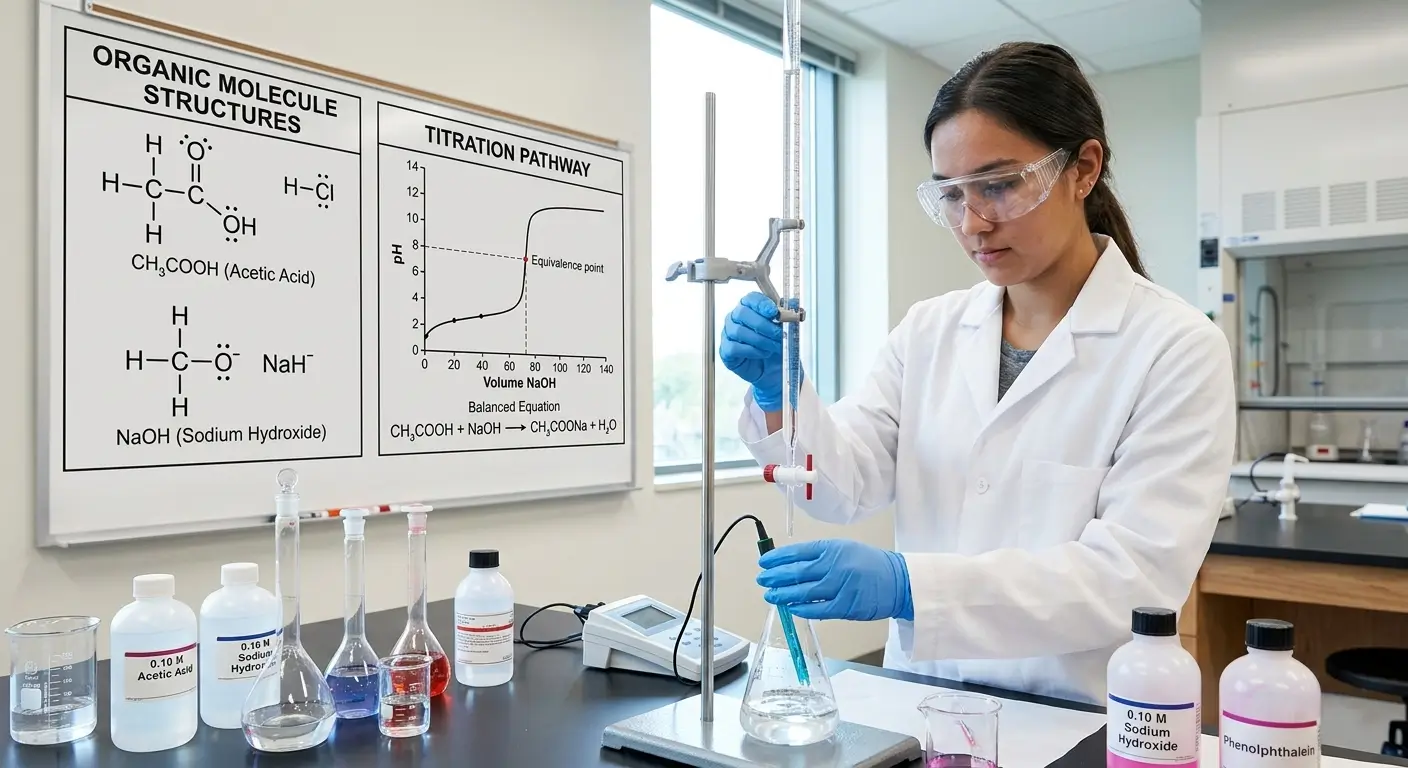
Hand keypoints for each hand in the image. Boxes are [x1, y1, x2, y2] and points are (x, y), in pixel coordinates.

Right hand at [720, 292, 783, 411]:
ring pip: (739, 331)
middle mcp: (735, 318)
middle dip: (763, 324)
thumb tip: (794, 302)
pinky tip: (762, 353)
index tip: (774, 312)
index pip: (750, 298)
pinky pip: (734, 348)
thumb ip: (788, 313)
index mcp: (749, 307)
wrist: (773, 369)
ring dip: (760, 340)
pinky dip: (752, 351)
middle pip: (742, 313)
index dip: (761, 304)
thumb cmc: (775, 346)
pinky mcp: (726, 350)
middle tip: (778, 334)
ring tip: (773, 347)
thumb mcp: (786, 329)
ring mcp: (728, 334)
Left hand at [756, 539, 913, 621]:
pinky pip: (817, 609)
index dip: (777, 558)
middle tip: (762, 579)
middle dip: (775, 576)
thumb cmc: (871, 565)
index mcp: (832, 548)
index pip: (798, 552)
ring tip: (769, 595)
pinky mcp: (845, 606)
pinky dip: (801, 609)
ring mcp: (839, 586)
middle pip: (796, 572)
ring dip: (782, 594)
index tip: (764, 561)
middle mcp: (834, 565)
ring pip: (802, 592)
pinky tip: (790, 607)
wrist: (899, 581)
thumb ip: (820, 556)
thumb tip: (791, 564)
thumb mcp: (845, 549)